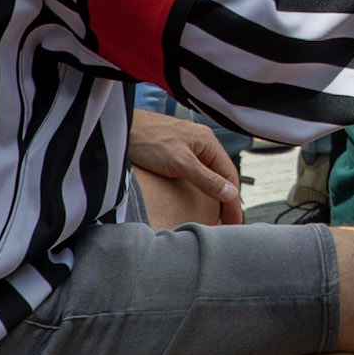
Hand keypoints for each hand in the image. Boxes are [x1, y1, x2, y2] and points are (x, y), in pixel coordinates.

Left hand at [126, 108, 243, 224]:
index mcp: (208, 142)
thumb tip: (231, 194)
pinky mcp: (175, 152)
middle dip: (227, 200)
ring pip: (209, 174)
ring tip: (217, 217)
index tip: (234, 224)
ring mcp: (189, 146)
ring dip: (215, 194)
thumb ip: (206, 179)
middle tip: (228, 226)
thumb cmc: (147, 140)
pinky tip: (199, 198)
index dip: (233, 202)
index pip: (229, 176)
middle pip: (222, 175)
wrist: (119, 128)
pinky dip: (202, 187)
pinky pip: (196, 172)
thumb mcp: (180, 163)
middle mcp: (202, 143)